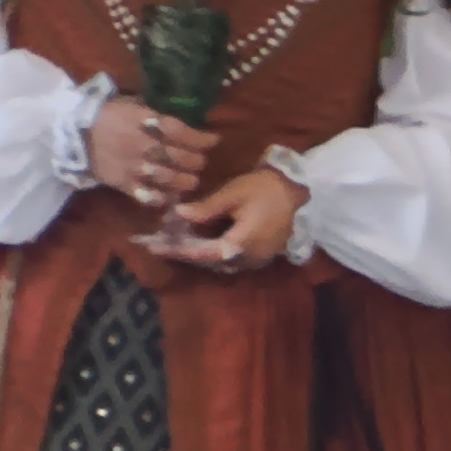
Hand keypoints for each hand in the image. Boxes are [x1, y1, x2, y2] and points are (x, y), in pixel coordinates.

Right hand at [88, 94, 210, 207]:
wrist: (71, 132)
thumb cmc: (106, 114)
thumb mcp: (131, 103)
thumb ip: (156, 111)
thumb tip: (187, 116)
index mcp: (143, 121)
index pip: (180, 131)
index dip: (201, 138)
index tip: (213, 140)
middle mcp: (140, 144)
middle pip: (180, 157)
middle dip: (197, 161)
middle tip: (201, 161)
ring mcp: (132, 166)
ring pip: (169, 178)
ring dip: (187, 181)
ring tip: (191, 179)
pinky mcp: (123, 183)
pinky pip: (149, 195)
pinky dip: (164, 197)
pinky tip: (172, 194)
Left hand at [153, 163, 303, 272]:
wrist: (296, 190)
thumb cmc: (264, 188)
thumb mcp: (232, 194)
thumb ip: (205, 209)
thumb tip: (178, 215)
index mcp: (240, 244)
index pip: (202, 253)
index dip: (177, 250)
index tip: (154, 246)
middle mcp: (248, 257)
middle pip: (210, 261)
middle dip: (185, 253)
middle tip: (162, 243)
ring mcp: (257, 259)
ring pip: (221, 262)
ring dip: (199, 254)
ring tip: (177, 242)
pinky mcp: (261, 255)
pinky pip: (232, 259)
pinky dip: (214, 252)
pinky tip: (202, 240)